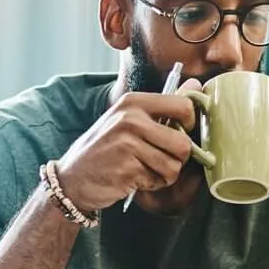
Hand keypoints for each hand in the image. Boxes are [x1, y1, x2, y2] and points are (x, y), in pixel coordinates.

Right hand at [56, 80, 200, 212]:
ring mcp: (127, 144)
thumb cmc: (105, 149)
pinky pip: (158, 180)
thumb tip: (196, 84)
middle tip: (162, 160)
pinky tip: (134, 179)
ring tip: (145, 170)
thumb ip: (163, 105)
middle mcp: (131, 119)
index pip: (183, 106)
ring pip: (174, 166)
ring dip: (164, 175)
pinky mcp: (127, 169)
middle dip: (178, 159)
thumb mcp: (128, 119)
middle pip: (183, 144)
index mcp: (134, 102)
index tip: (180, 134)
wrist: (72, 178)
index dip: (190, 125)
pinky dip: (151, 184)